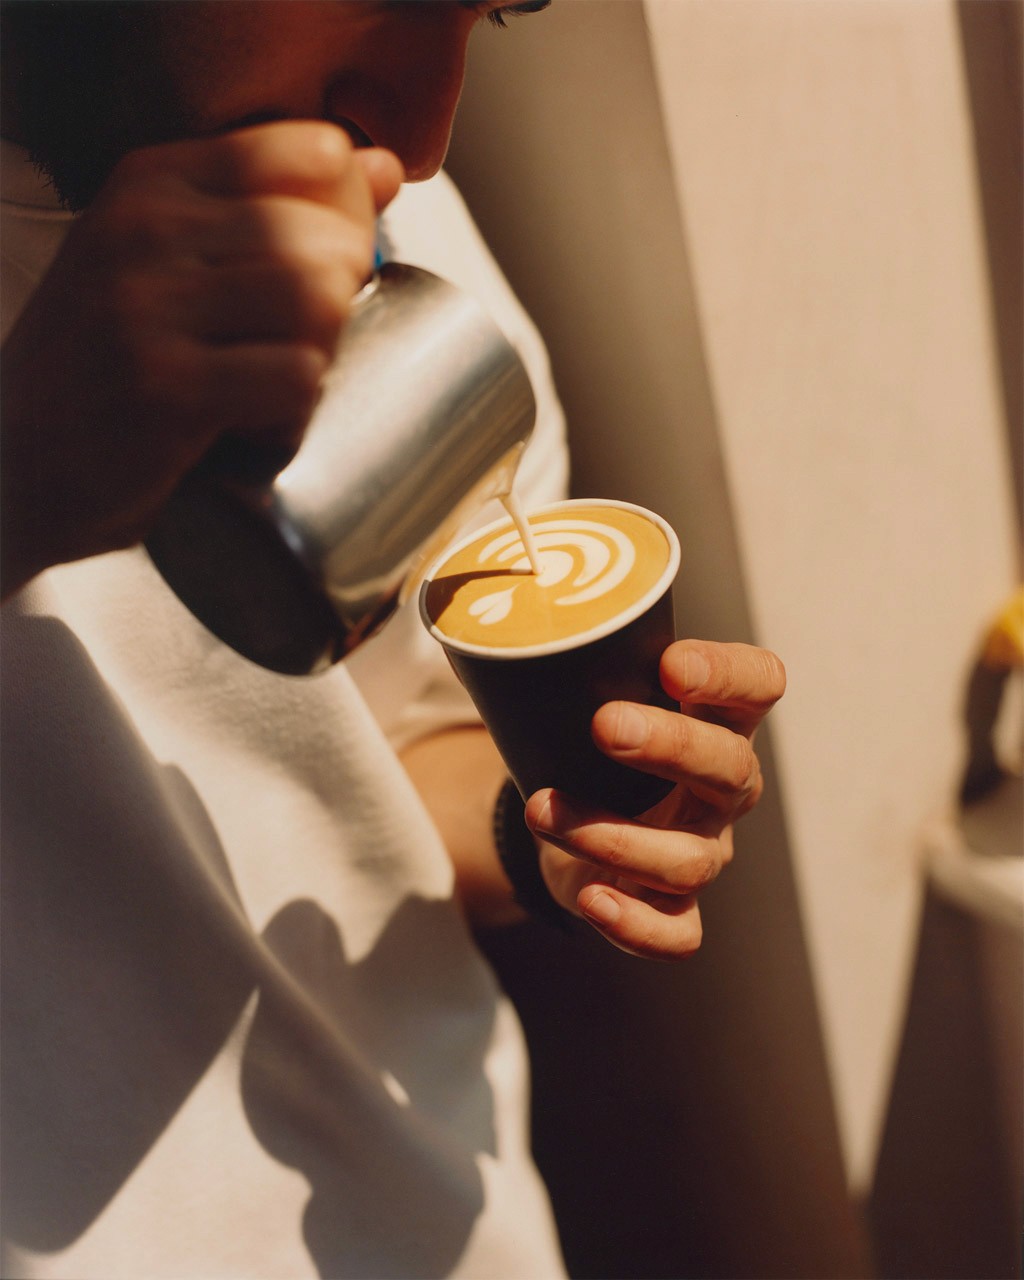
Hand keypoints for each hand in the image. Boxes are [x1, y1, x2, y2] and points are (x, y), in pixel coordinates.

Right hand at [1, 121, 403, 597]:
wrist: (14, 465)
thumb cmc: (105, 370)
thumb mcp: (168, 265)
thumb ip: (272, 212)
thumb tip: (385, 169)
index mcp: (154, 180)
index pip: (313, 154)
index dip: (350, 222)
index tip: (322, 277)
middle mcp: (147, 228)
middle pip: (329, 238)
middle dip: (342, 308)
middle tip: (292, 355)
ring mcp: (150, 304)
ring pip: (319, 302)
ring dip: (319, 360)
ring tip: (272, 392)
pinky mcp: (166, 385)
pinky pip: (297, 379)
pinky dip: (296, 417)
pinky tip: (254, 430)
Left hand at [526, 639, 785, 959]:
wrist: (565, 812)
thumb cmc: (586, 739)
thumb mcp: (584, 691)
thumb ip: (563, 658)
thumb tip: (488, 617)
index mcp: (716, 717)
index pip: (758, 682)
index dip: (728, 675)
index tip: (671, 664)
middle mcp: (722, 785)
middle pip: (728, 767)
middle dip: (669, 746)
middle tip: (604, 726)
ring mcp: (702, 848)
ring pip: (689, 858)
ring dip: (614, 835)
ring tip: (544, 810)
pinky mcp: (668, 905)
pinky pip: (679, 933)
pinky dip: (637, 924)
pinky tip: (593, 897)